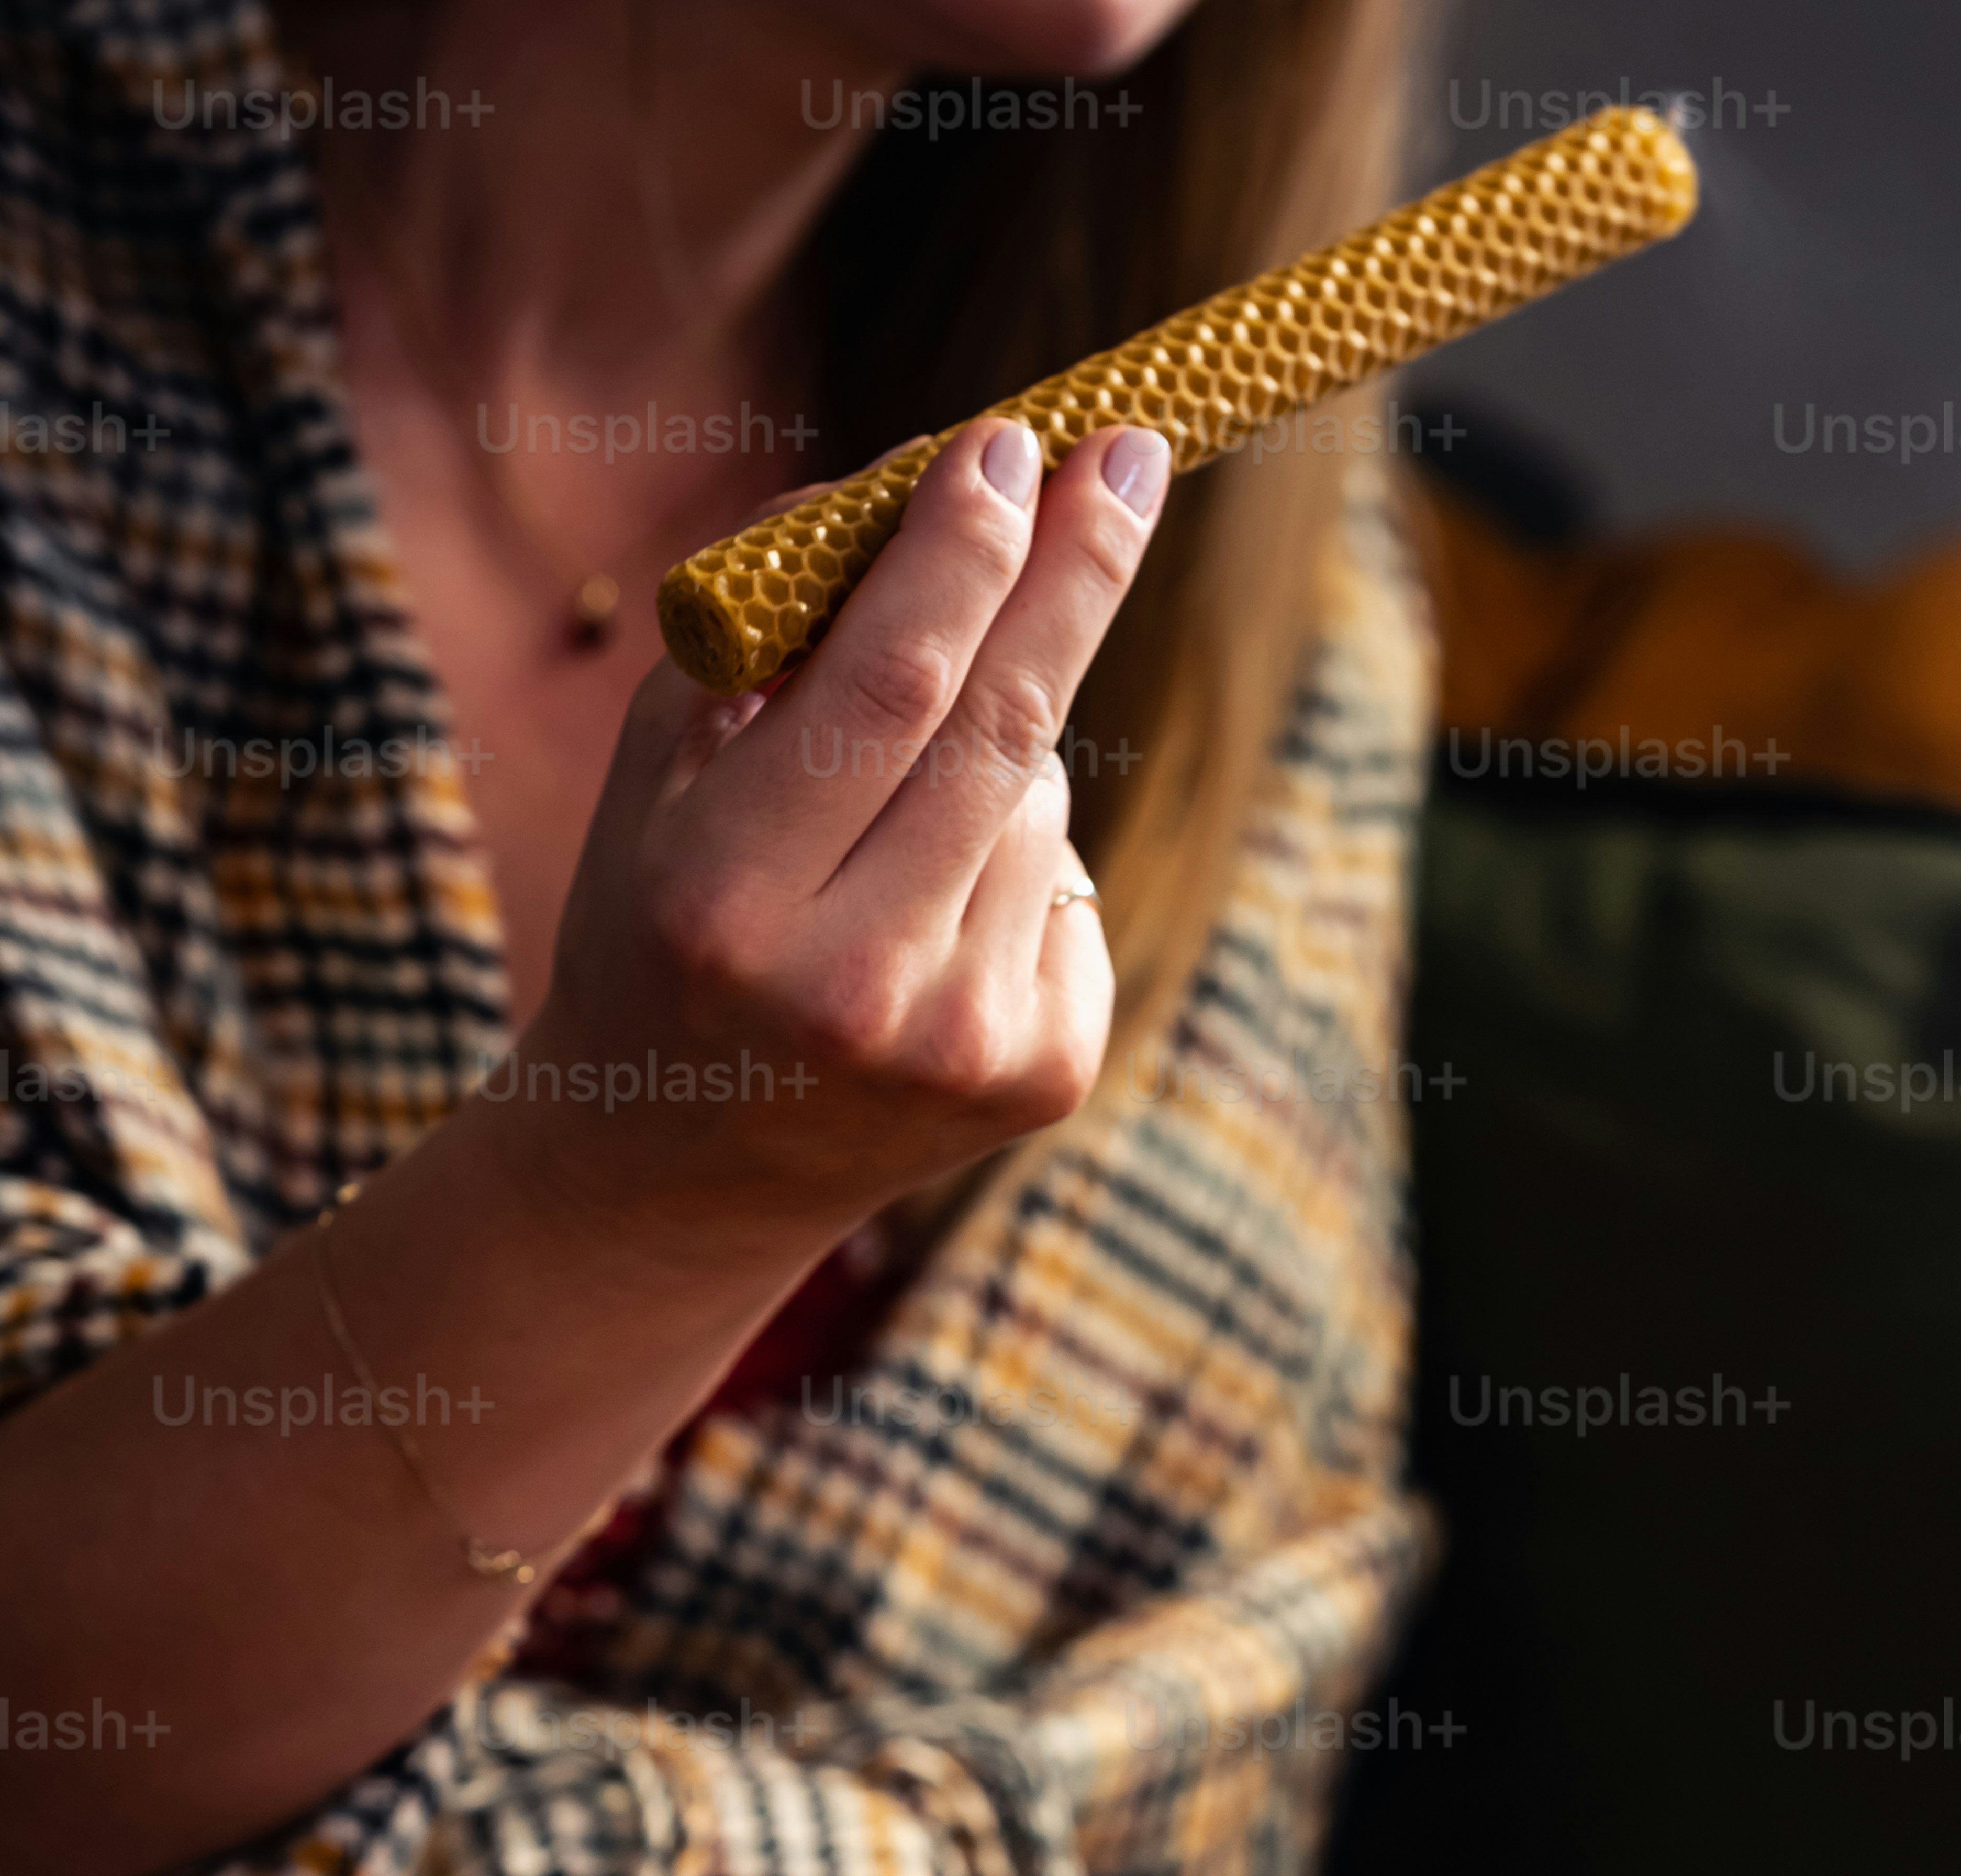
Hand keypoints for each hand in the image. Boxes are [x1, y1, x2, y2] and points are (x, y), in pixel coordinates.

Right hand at [498, 417, 1170, 1262]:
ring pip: (1043, 799)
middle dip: (1069, 572)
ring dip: (1005, 747)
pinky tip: (939, 914)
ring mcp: (962, 1044)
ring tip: (904, 811)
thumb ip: (774, 630)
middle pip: (1003, 730)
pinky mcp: (1043, 1075)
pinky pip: (1069, 886)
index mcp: (727, 901)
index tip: (1014, 443)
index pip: (888, 687)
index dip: (964, 555)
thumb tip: (933, 480)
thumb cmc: (663, 925)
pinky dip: (1020, 856)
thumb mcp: (663, 772)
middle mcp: (854, 986)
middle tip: (1121, 453)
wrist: (681, 1171)